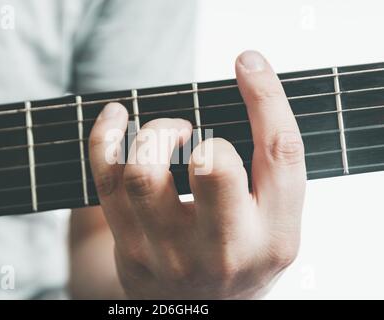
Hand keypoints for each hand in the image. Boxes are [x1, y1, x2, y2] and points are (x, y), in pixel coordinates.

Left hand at [88, 50, 305, 298]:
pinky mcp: (131, 249)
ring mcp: (170, 253)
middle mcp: (224, 249)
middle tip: (196, 137)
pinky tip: (115, 118)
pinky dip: (104, 136)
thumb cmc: (242, 252)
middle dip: (202, 134)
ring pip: (142, 173)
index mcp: (273, 236)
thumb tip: (251, 81)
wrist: (200, 308)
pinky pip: (106, 180)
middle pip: (211, 166)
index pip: (279, 154)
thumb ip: (272, 169)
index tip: (247, 63)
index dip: (265, 97)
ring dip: (152, 133)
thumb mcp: (276, 222)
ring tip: (167, 135)